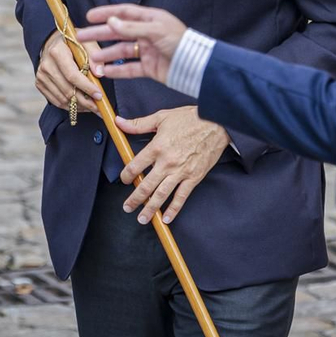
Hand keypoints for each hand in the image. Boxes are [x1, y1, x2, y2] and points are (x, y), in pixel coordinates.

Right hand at [35, 30, 101, 111]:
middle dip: (86, 101)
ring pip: (62, 99)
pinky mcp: (39, 84)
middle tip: (99, 107)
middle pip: (67, 90)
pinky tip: (81, 105)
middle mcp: (46, 65)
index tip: (99, 95)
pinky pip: (56, 101)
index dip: (87, 87)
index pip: (72, 75)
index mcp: (57, 52)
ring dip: (79, 106)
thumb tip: (100, 74)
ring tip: (92, 107)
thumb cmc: (75, 44)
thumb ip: (95, 57)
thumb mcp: (88, 44)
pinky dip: (70, 106)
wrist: (54, 43)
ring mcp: (41, 76)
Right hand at [79, 4, 188, 84]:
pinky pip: (130, 68)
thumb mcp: (156, 31)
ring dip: (106, 54)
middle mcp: (147, 33)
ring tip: (91, 58)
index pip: (124, 13)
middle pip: (118, 32)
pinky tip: (105, 72)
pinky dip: (117, 70)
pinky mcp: (149, 67)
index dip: (106, 13)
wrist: (196, 66)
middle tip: (81, 37)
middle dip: (100, 35)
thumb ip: (132, 27)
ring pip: (122, 51)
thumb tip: (111, 22)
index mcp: (150, 19)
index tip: (89, 16)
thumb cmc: (180, 43)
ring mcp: (147, 51)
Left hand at [114, 106, 229, 224]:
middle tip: (127, 207)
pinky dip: (174, 209)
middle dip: (134, 199)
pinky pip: (182, 196)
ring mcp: (181, 172)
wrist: (216, 122)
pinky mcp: (194, 177)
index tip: (124, 180)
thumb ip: (139, 124)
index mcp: (157, 147)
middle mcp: (167, 162)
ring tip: (142, 219)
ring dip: (150, 209)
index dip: (126, 175)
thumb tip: (119, 122)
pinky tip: (167, 218)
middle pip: (146, 186)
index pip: (135, 166)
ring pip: (161, 195)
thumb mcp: (161, 117)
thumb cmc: (190, 118)